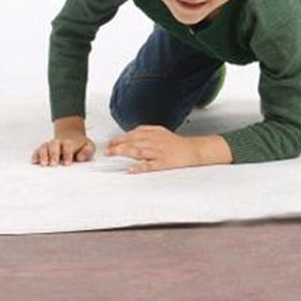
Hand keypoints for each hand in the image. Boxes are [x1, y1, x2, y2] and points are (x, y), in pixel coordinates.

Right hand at [31, 130, 95, 166]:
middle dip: (53, 154)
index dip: (67, 154)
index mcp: (70, 142)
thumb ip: (87, 151)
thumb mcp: (89, 146)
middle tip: (54, 164)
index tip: (67, 163)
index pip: (68, 146)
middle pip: (54, 144)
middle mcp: (58, 142)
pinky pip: (38, 150)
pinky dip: (35, 155)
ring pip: (44, 147)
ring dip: (43, 155)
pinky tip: (34, 162)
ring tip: (43, 164)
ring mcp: (50, 145)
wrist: (71, 136)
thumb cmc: (80, 145)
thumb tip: (80, 157)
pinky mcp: (44, 149)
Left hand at [104, 125, 231, 173]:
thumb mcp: (161, 131)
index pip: (133, 134)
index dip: (120, 138)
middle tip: (107, 150)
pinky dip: (141, 167)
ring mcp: (159, 152)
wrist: (193, 149)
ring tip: (115, 153)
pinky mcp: (164, 162)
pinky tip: (131, 170)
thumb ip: (146, 131)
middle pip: (134, 142)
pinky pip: (151, 165)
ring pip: (140, 151)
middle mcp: (155, 141)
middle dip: (119, 145)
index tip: (110, 143)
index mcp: (153, 134)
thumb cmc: (176, 143)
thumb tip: (131, 133)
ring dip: (127, 151)